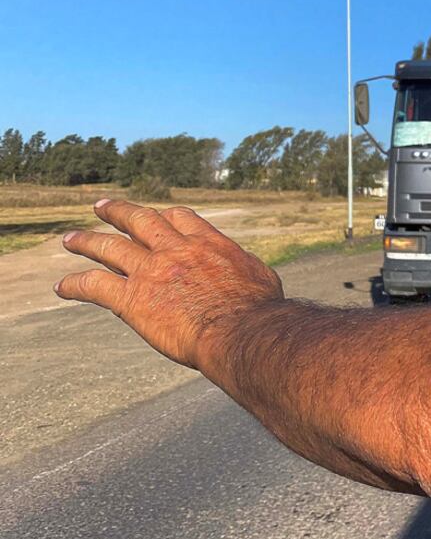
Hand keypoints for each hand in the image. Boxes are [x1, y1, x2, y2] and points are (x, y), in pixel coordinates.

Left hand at [55, 199, 283, 368]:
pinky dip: (75, 284)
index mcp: (207, 243)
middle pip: (139, 220)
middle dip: (118, 212)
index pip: (179, 218)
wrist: (241, 330)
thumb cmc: (259, 310)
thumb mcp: (260, 276)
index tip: (158, 217)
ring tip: (70, 239)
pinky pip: (94, 285)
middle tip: (101, 208)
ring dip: (86, 241)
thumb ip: (243, 268)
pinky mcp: (132, 299)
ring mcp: (151, 272)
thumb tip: (248, 271)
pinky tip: (63, 287)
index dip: (164, 216)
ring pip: (108, 247)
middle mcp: (175, 250)